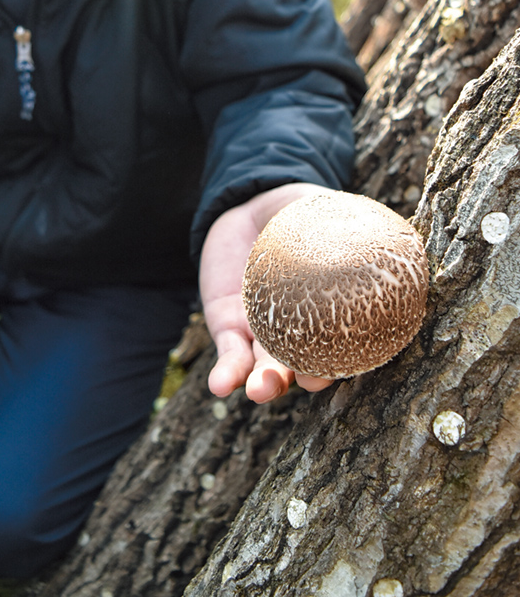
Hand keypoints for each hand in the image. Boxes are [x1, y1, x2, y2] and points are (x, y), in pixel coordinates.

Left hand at [200, 183, 333, 402]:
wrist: (249, 205)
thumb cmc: (298, 211)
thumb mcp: (321, 212)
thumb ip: (344, 223)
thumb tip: (377, 229)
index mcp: (331, 308)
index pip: (344, 341)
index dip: (345, 356)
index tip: (345, 362)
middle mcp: (301, 331)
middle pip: (306, 363)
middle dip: (306, 377)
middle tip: (308, 381)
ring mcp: (265, 333)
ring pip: (267, 369)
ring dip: (265, 385)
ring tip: (260, 391)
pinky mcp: (231, 328)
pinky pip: (231, 355)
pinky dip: (227, 373)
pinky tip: (220, 385)